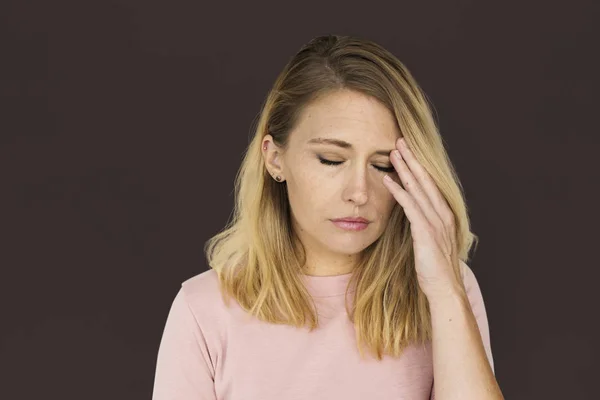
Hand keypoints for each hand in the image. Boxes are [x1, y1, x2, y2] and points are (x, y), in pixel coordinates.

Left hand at [382, 137, 463, 300]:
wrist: (444, 289)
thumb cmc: (435, 269)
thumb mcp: (431, 243)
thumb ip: (424, 227)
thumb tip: (414, 217)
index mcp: (444, 216)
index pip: (430, 185)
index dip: (419, 167)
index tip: (408, 152)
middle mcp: (442, 215)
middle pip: (426, 181)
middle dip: (412, 160)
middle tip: (400, 141)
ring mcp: (435, 223)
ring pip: (419, 189)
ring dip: (405, 169)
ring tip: (393, 153)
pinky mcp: (426, 232)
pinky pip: (411, 207)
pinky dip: (399, 192)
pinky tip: (388, 181)